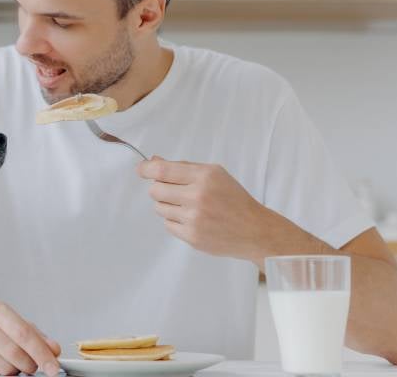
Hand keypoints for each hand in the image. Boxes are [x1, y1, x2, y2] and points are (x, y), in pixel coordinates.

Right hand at [0, 299, 61, 375]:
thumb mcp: (12, 324)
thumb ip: (36, 336)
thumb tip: (54, 349)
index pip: (24, 334)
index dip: (42, 353)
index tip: (54, 367)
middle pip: (16, 353)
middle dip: (30, 365)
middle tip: (32, 366)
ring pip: (6, 367)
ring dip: (15, 370)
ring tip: (9, 360)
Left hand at [137, 157, 277, 262]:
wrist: (254, 230)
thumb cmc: (234, 199)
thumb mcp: (214, 175)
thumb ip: (183, 167)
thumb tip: (153, 161)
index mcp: (204, 176)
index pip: (162, 170)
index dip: (146, 169)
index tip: (141, 169)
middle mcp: (197, 196)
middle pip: (155, 190)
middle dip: (160, 189)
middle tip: (173, 191)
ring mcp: (194, 218)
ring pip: (159, 208)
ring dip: (168, 206)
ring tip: (187, 207)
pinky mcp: (192, 236)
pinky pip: (167, 225)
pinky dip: (175, 221)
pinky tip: (192, 220)